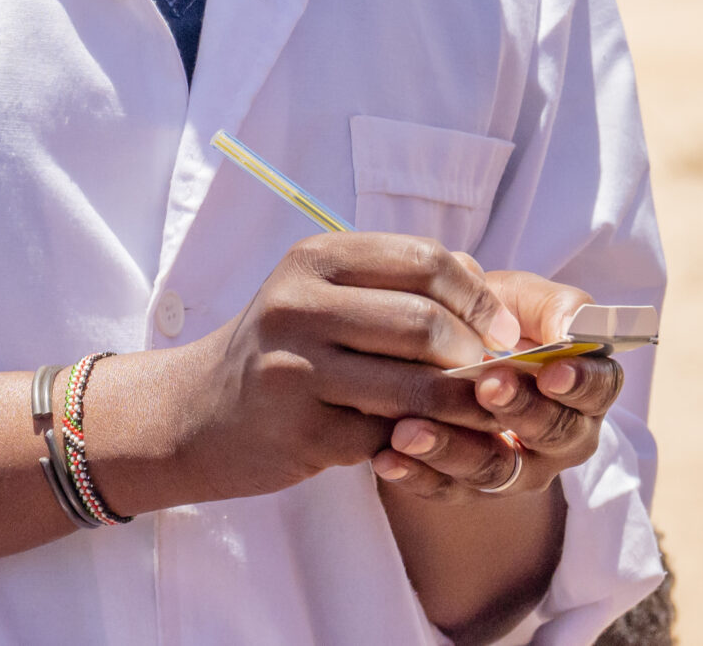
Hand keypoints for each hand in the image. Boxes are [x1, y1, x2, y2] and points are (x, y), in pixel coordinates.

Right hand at [88, 233, 522, 512]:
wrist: (197, 414)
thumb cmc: (286, 347)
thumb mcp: (329, 295)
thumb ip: (403, 284)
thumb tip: (491, 291)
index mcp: (318, 258)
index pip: (425, 262)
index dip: (479, 299)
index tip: (505, 333)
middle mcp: (300, 304)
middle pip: (424, 324)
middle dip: (475, 356)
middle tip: (498, 380)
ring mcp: (294, 369)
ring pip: (412, 388)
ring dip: (461, 407)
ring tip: (485, 416)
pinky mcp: (297, 430)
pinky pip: (385, 437)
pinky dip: (420, 443)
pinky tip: (433, 444)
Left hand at [369, 270, 623, 502]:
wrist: (445, 348)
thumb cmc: (497, 318)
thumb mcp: (525, 299)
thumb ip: (554, 306)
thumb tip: (569, 328)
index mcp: (586, 386)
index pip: (599, 390)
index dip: (580, 383)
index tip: (550, 371)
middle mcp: (561, 437)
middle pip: (553, 435)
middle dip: (520, 410)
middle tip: (485, 386)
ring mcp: (517, 469)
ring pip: (496, 470)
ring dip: (455, 450)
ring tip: (412, 429)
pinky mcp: (469, 489)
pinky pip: (447, 491)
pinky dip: (417, 476)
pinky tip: (387, 457)